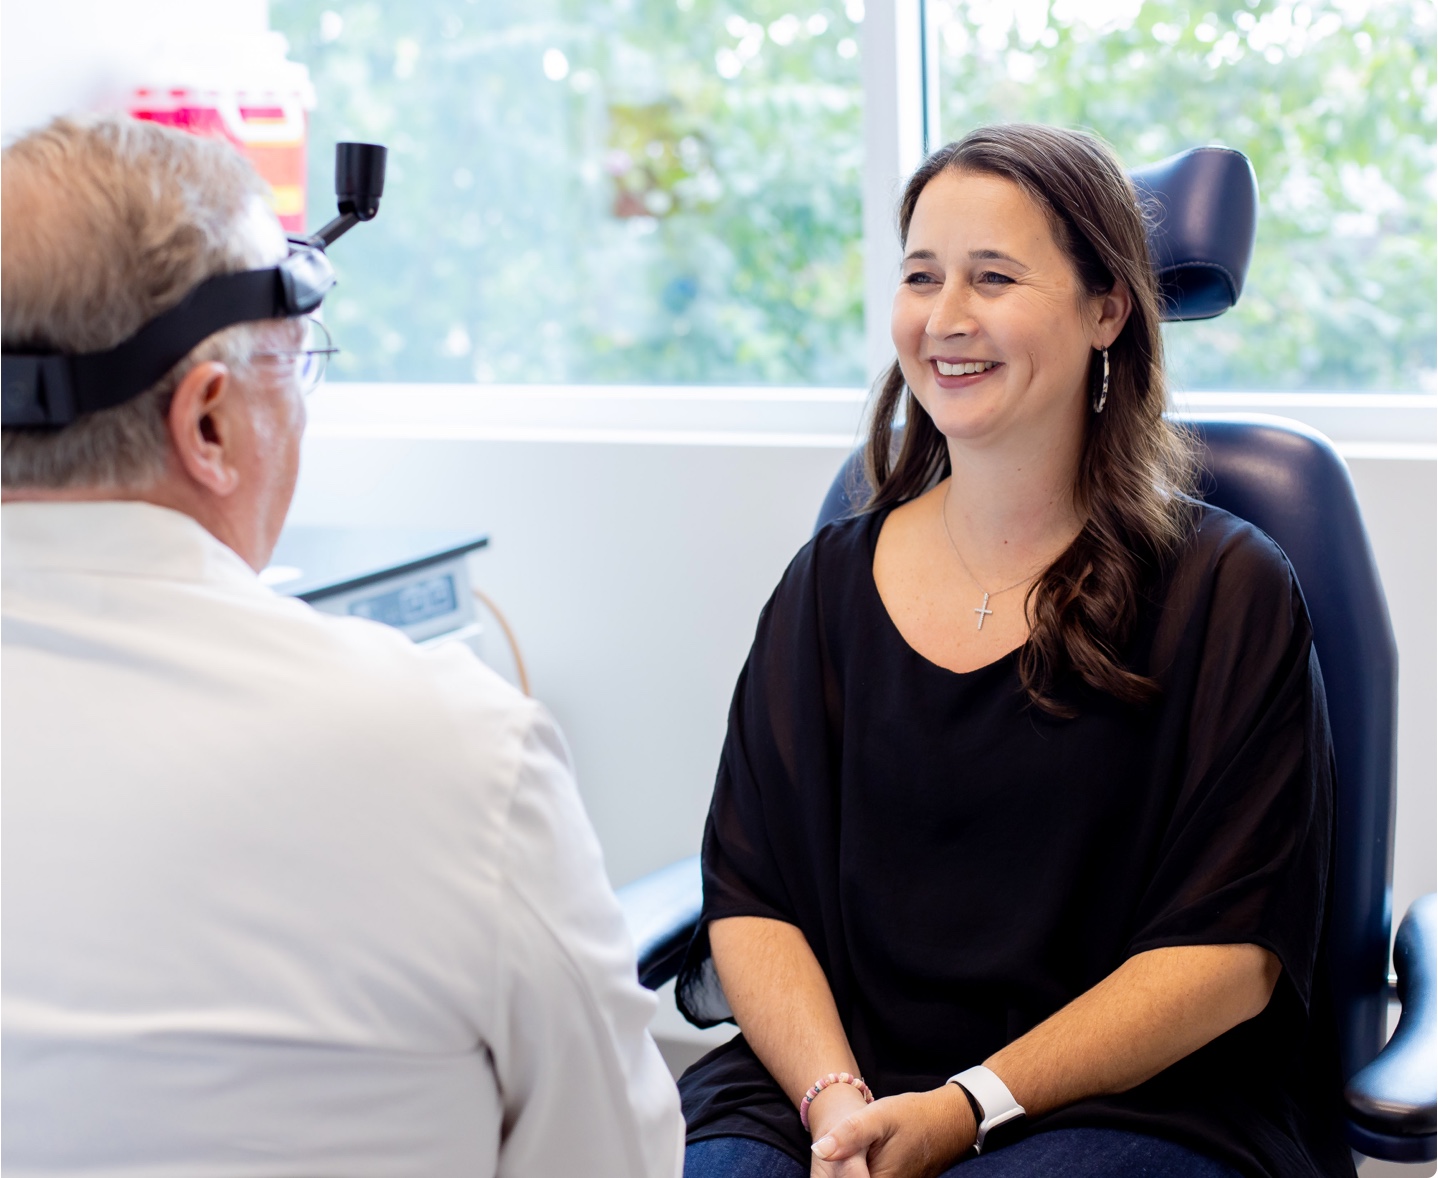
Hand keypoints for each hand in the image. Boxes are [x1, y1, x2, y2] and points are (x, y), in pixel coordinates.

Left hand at [810, 1084, 975, 1177]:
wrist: (949, 1120)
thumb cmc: (914, 1116)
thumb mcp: (879, 1116)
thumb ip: (850, 1134)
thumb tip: (820, 1150)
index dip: (835, 1170)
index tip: (836, 1154)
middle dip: (843, 1169)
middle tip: (849, 1143)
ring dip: (854, 1168)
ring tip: (862, 1146)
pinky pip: (875, 1176)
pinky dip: (865, 1167)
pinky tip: (869, 1151)